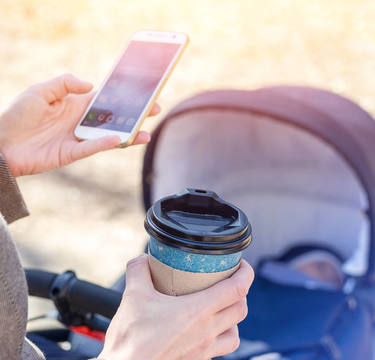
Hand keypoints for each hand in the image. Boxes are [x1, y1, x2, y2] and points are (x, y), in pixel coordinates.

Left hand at [0, 74, 159, 176]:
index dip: (122, 96)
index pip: (105, 100)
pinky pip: (93, 147)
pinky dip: (105, 143)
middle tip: (154, 109)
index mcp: (75, 105)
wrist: (2, 143)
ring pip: (109, 136)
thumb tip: (91, 85)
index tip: (140, 92)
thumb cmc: (17, 115)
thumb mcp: (40, 90)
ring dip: (128, 134)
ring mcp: (79, 138)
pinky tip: (120, 138)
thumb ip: (64, 82)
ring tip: (146, 132)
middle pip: (114, 118)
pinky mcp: (72, 153)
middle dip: (134, 114)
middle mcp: (81, 122)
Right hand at [99, 255, 253, 359]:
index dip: (246, 272)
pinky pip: (222, 349)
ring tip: (222, 307)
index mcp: (198, 312)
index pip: (236, 288)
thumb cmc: (132, 338)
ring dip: (234, 317)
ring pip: (236, 333)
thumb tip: (142, 258)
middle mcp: (207, 332)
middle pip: (241, 308)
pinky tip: (208, 330)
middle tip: (230, 280)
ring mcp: (204, 350)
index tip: (242, 264)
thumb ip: (139, 270)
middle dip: (242, 291)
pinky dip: (222, 336)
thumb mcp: (133, 295)